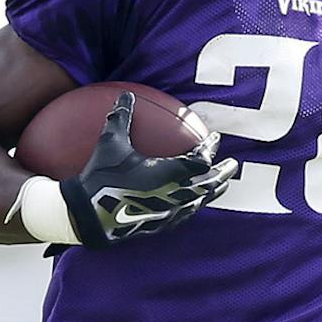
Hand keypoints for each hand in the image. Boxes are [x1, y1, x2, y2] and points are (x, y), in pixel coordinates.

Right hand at [60, 91, 236, 244]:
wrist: (88, 216)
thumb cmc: (101, 178)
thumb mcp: (110, 144)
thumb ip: (121, 118)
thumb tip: (126, 95)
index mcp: (168, 173)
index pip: (200, 159)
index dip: (210, 148)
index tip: (216, 138)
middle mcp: (174, 195)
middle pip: (209, 184)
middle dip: (223, 173)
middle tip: (233, 165)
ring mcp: (169, 213)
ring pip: (200, 203)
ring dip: (213, 192)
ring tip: (221, 185)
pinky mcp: (160, 225)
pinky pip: (185, 216)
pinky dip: (195, 206)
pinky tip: (193, 205)